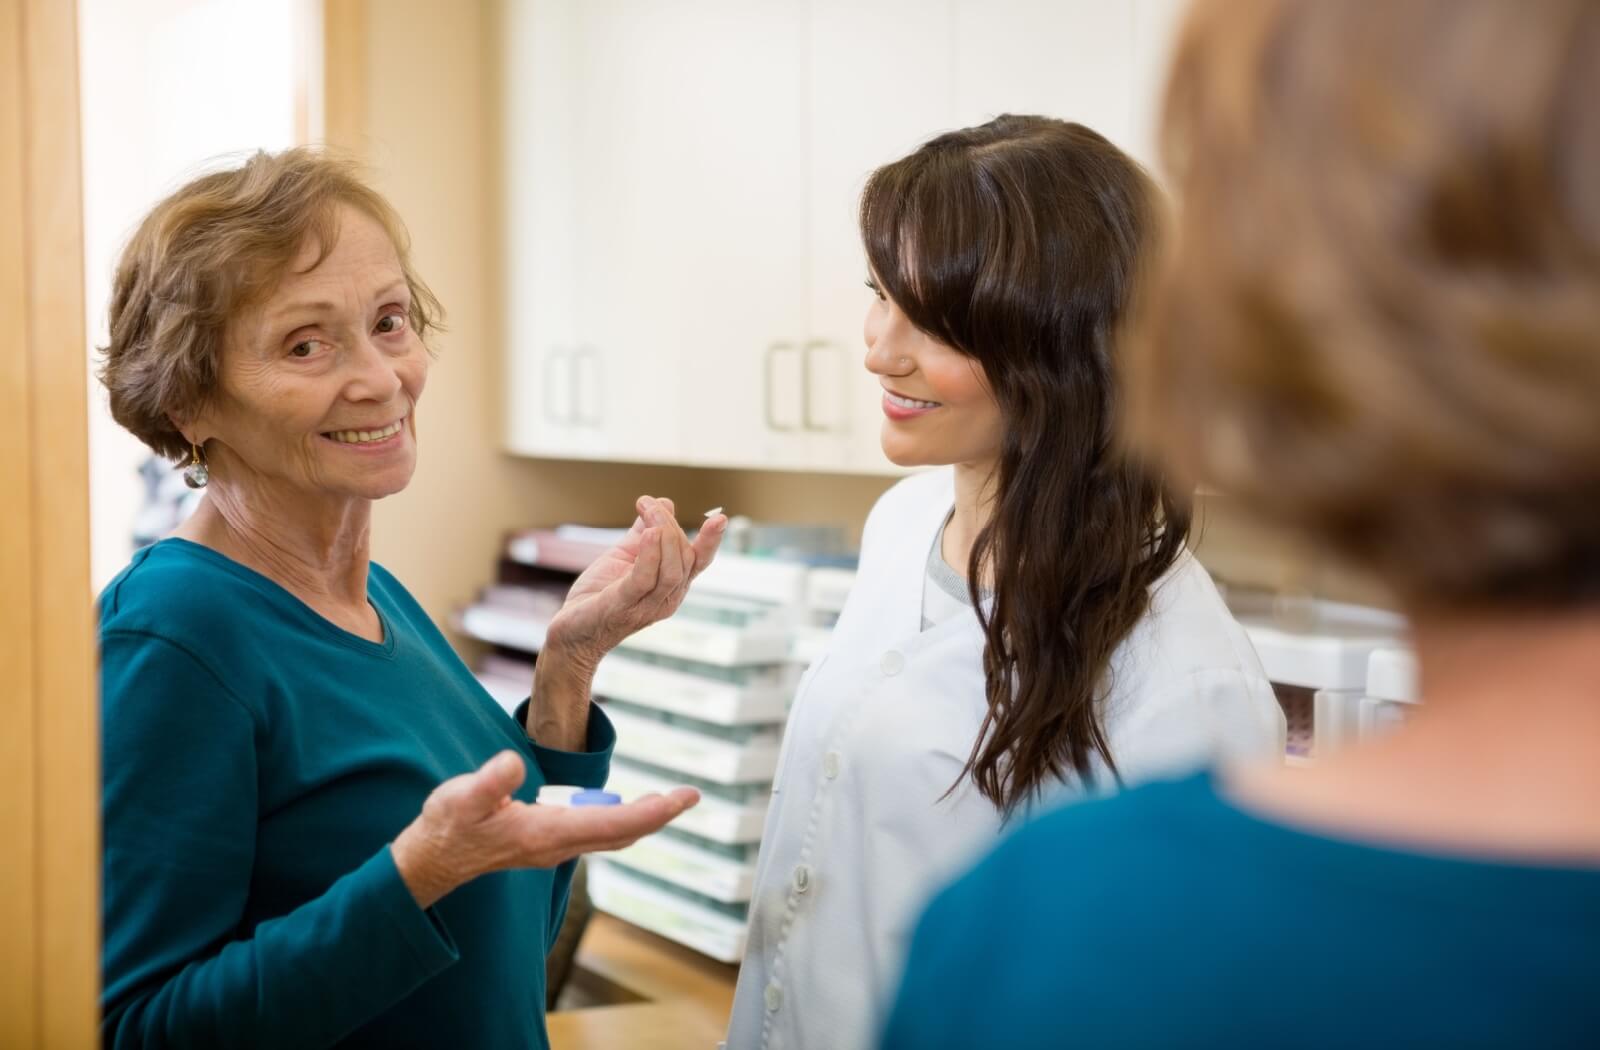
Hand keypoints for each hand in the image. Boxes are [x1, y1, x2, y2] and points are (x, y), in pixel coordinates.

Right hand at [391, 750, 699, 908]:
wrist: (431, 862)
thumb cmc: (446, 828)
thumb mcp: (459, 798)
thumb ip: (488, 782)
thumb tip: (514, 765)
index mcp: (546, 833)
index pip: (614, 823)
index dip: (653, 811)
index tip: (683, 798)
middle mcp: (558, 845)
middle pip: (622, 832)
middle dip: (658, 815)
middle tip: (690, 796)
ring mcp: (554, 847)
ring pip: (612, 835)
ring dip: (643, 818)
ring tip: (670, 799)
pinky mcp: (548, 842)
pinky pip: (598, 833)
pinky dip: (622, 819)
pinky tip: (630, 806)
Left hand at [543, 495, 727, 672]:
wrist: (572, 632)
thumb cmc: (599, 595)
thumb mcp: (624, 557)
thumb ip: (644, 531)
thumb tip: (664, 501)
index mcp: (671, 586)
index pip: (699, 562)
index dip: (711, 541)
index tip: (720, 518)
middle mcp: (667, 598)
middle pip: (684, 557)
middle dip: (670, 523)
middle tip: (647, 503)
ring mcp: (647, 606)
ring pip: (672, 570)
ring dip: (664, 534)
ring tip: (648, 510)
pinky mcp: (623, 606)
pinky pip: (644, 580)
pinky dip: (649, 556)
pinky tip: (647, 534)